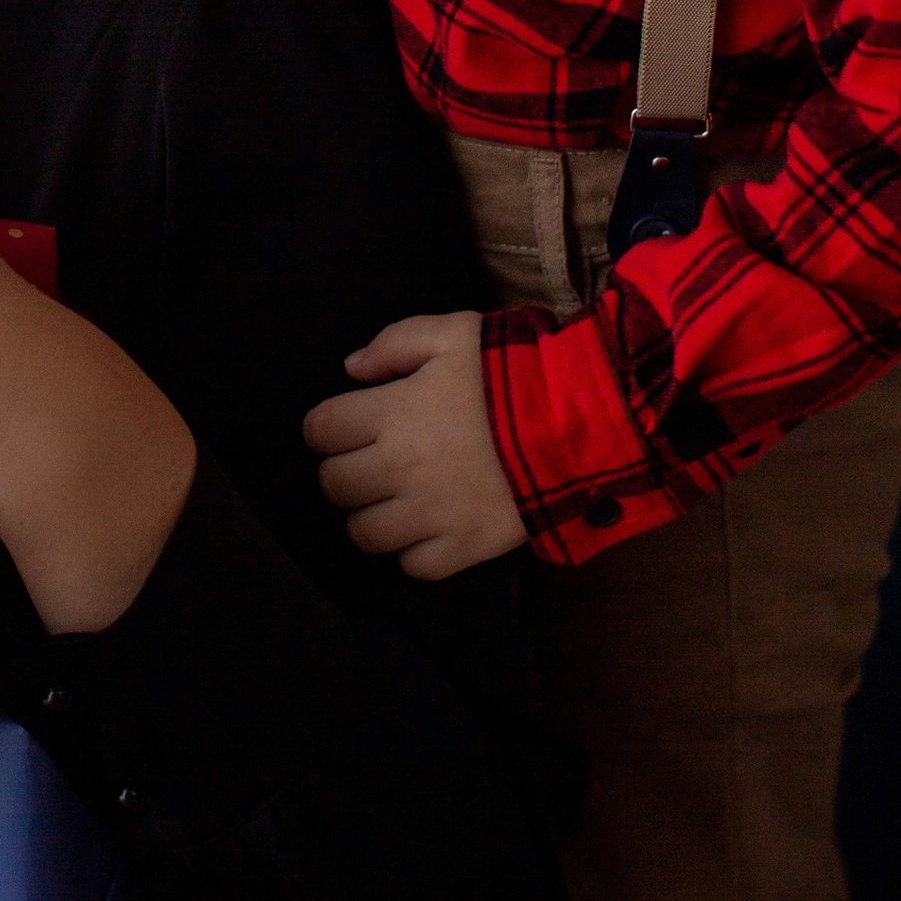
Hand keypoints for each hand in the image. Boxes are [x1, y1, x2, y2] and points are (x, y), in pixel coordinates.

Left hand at [303, 312, 527, 582]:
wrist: (581, 422)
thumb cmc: (512, 371)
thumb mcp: (454, 334)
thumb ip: (396, 342)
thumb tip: (352, 369)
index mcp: (392, 413)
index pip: (320, 430)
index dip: (329, 427)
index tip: (350, 426)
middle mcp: (400, 468)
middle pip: (334, 485)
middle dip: (347, 470)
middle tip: (374, 462)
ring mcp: (430, 514)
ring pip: (364, 533)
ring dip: (373, 516)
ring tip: (397, 500)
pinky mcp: (463, 548)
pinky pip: (413, 566)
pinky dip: (415, 552)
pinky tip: (430, 528)